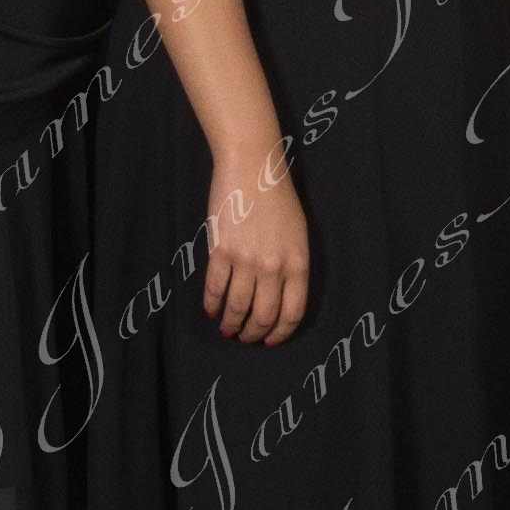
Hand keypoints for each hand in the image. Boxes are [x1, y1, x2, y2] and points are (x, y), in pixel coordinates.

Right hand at [201, 145, 312, 346]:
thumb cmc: (278, 198)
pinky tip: (211, 310)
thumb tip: (280, 298)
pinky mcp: (221, 251)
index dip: (280, 333)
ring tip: (227, 329)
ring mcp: (246, 260)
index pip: (293, 312)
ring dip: (231, 324)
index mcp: (298, 263)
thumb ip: (292, 266)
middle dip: (253, 334)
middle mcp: (274, 266)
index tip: (271, 341)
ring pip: (237, 307)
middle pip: (264, 316)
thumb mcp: (298, 234)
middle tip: (245, 338)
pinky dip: (212, 305)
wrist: (253, 168)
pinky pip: (215, 288)